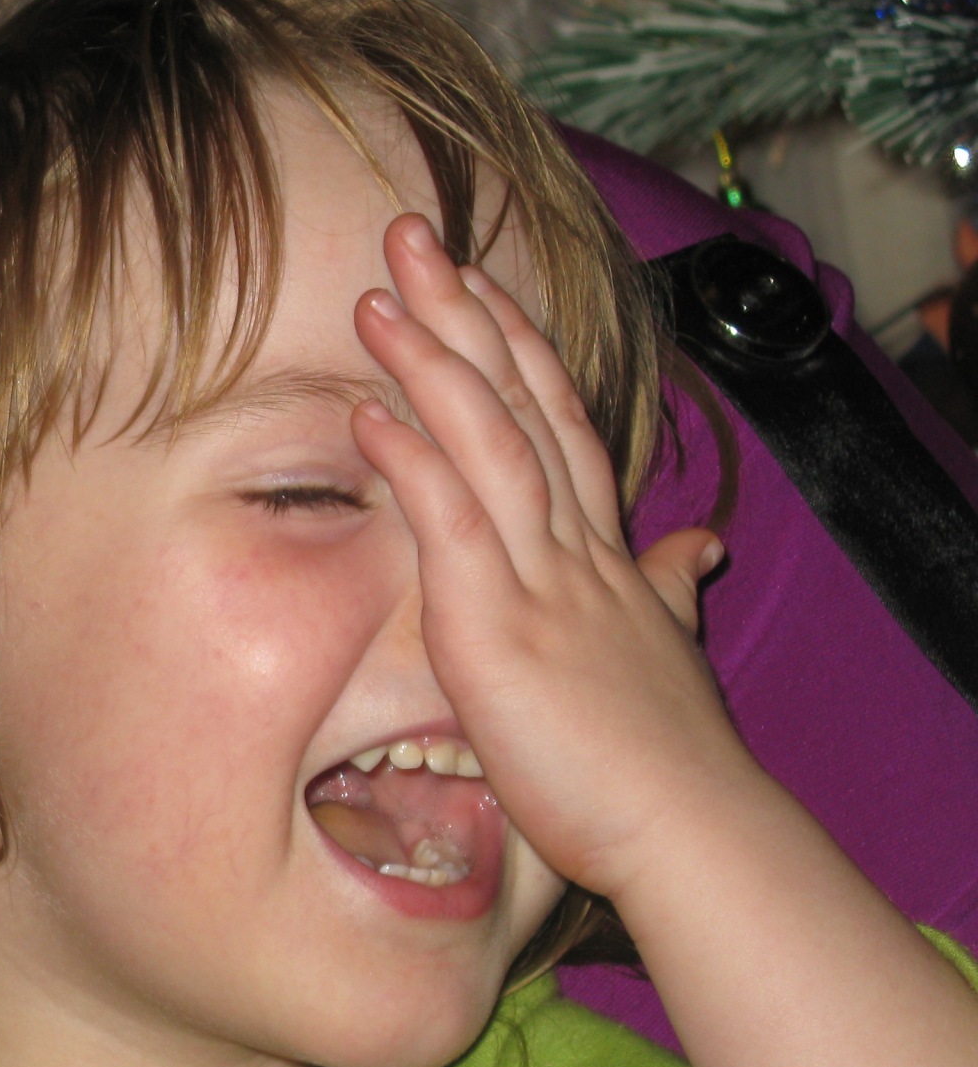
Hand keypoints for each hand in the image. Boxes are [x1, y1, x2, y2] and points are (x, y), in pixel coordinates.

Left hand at [350, 213, 752, 903]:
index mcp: (603, 555)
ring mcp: (540, 584)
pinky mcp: (498, 633)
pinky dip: (410, 464)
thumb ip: (670, 593)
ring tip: (378, 295)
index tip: (473, 279)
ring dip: (429, 363)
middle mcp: (574, 550)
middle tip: (411, 234)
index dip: (514, 344)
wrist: (693, 832)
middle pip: (520, 403)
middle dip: (464, 312)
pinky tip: (369, 413)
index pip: (556, 420)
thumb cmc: (666, 765)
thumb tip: (697, 553)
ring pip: (486, 443)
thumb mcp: (667, 656)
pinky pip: (452, 528)